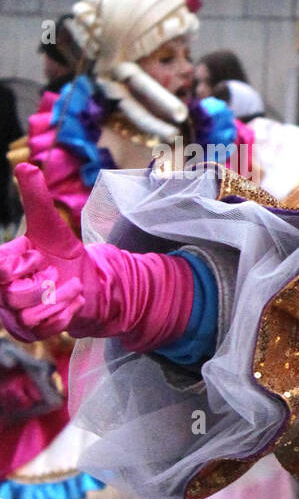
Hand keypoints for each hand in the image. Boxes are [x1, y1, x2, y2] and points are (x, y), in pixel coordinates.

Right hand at [0, 163, 196, 350]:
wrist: (89, 282)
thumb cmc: (62, 254)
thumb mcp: (50, 225)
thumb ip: (36, 198)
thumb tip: (27, 166)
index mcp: (1, 266)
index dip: (13, 264)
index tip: (33, 255)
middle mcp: (1, 293)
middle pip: (10, 296)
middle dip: (39, 284)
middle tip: (53, 272)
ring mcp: (15, 316)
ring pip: (27, 316)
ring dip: (57, 299)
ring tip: (72, 287)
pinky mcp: (34, 332)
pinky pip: (43, 329)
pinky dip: (64, 313)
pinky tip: (75, 300)